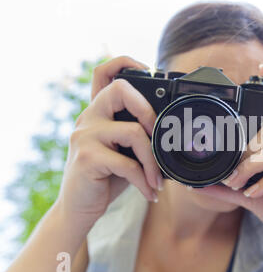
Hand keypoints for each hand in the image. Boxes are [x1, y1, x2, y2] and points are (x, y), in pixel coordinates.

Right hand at [57, 56, 162, 226]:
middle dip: (148, 112)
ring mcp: (85, 136)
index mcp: (98, 113)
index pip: (103, 72)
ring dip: (153, 161)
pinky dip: (144, 181)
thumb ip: (138, 138)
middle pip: (119, 89)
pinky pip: (128, 164)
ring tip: (157, 180)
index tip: (150, 71)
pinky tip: (149, 192)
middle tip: (158, 138)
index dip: (125, 62)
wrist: (79, 209)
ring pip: (133, 132)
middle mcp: (88, 118)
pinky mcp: (86, 158)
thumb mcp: (124, 153)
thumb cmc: (106, 178)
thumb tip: (173, 136)